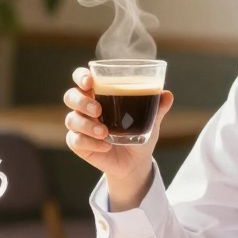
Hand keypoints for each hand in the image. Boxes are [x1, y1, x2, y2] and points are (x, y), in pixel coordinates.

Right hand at [63, 67, 173, 209]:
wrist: (136, 161)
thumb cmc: (139, 131)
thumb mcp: (151, 119)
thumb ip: (157, 106)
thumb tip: (167, 95)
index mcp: (100, 93)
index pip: (82, 78)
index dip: (81, 76)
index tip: (90, 81)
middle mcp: (85, 107)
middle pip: (71, 96)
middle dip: (82, 101)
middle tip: (99, 110)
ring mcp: (80, 126)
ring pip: (71, 119)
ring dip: (87, 125)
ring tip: (105, 132)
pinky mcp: (78, 144)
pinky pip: (75, 140)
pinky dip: (90, 142)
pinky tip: (106, 145)